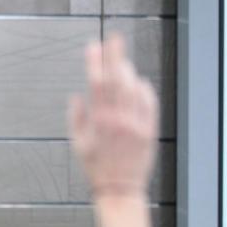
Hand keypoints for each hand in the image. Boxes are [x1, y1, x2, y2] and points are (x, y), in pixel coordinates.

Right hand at [68, 34, 157, 197]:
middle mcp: (119, 119)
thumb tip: (78, 97)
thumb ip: (76, 118)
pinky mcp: (150, 129)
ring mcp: (137, 123)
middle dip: (115, 56)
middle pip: (118, 79)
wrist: (120, 188)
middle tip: (115, 38)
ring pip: (134, 87)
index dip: (94, 62)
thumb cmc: (95, 167)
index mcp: (98, 121)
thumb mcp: (78, 143)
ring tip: (122, 61)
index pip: (96, 83)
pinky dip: (144, 89)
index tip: (92, 46)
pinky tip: (139, 82)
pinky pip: (149, 101)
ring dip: (128, 71)